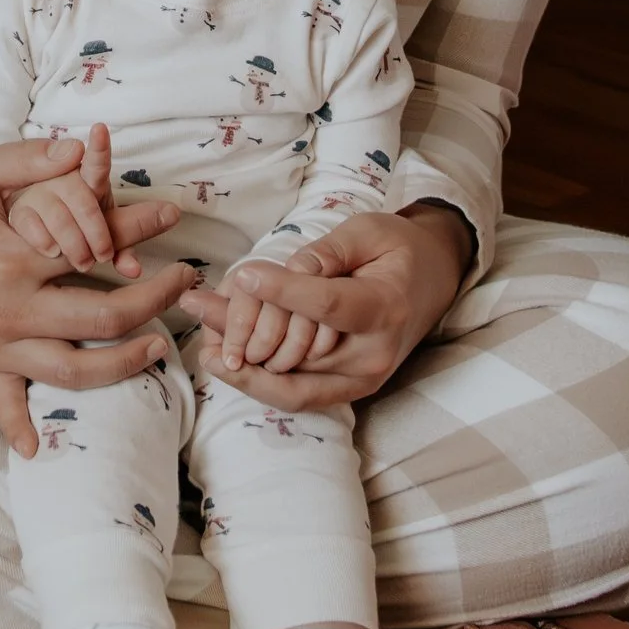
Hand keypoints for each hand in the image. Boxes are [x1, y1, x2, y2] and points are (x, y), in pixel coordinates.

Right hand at [0, 138, 195, 456]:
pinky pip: (2, 404)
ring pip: (71, 372)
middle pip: (99, 320)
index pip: (96, 247)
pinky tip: (38, 447)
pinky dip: (18, 427)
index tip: (173, 218)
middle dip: (151, 305)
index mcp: (13, 259)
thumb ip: (30, 159)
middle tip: (182, 285)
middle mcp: (10, 310)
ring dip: (121, 365)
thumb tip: (82, 149)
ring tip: (157, 347)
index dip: (141, 229)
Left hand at [177, 207, 472, 412]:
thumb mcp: (368, 232)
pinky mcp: (350, 391)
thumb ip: (325, 253)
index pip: (327, 305)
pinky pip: (297, 396)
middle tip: (195, 305)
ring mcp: (362, 380)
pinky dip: (258, 382)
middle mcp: (374, 355)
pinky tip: (224, 362)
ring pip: (290, 383)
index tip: (241, 275)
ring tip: (199, 334)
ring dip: (240, 363)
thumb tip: (281, 272)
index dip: (283, 292)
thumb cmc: (398, 249)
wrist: (433, 281)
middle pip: (298, 352)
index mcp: (385, 307)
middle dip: (242, 332)